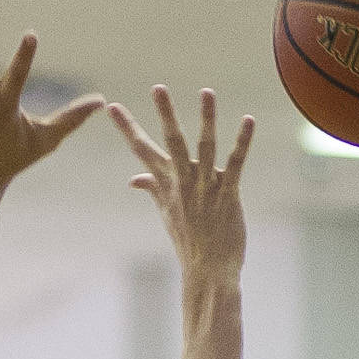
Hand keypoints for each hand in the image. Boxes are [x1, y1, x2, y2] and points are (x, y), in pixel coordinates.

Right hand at [108, 86, 254, 283]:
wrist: (208, 271)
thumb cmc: (189, 242)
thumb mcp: (167, 214)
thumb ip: (153, 190)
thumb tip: (133, 179)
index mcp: (166, 185)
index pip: (142, 150)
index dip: (127, 127)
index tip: (110, 106)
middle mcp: (183, 183)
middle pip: (172, 142)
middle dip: (165, 114)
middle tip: (158, 87)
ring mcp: (205, 188)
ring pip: (205, 147)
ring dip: (206, 119)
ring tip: (206, 92)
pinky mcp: (228, 195)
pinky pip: (235, 164)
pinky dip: (242, 142)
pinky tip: (248, 120)